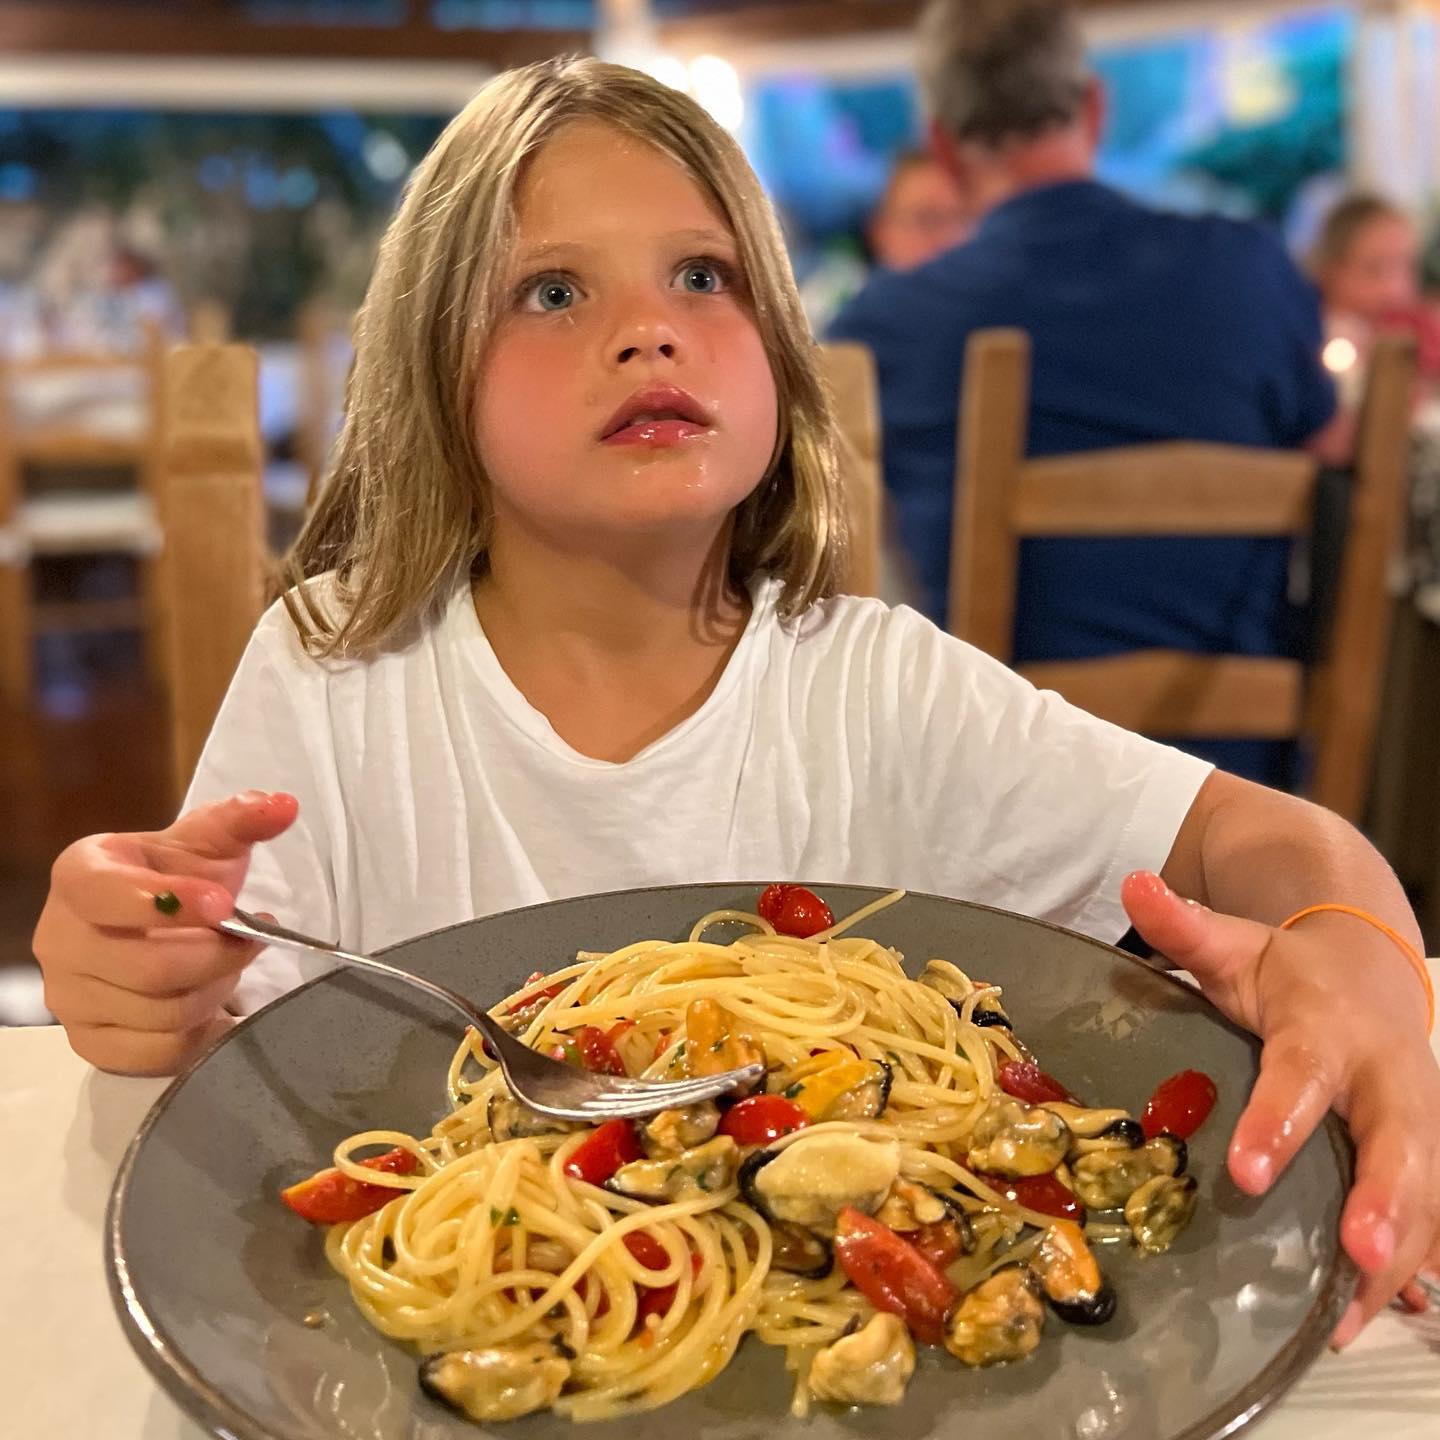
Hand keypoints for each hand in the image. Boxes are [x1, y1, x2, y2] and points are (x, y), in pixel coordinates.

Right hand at [33, 790, 298, 1075]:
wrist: (157, 920)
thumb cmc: (180, 877)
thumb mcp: (209, 841)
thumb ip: (242, 819)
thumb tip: (283, 806)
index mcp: (78, 876)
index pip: (107, 895)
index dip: (171, 902)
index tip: (225, 904)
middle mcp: (58, 939)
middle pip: (149, 968)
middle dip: (219, 955)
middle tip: (252, 937)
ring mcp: (69, 997)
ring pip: (161, 1012)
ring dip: (216, 987)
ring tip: (232, 962)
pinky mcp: (91, 1043)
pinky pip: (157, 1052)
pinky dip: (201, 1029)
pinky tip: (216, 1000)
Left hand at [1122, 870, 1439, 1346]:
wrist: (1367, 969)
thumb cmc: (1288, 971)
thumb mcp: (1235, 944)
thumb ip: (1184, 926)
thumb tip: (1132, 882)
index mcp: (1328, 1029)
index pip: (1302, 1076)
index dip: (1280, 1122)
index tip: (1249, 1172)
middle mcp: (1385, 1081)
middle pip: (1398, 1144)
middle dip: (1384, 1200)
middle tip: (1358, 1250)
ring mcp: (1414, 1125)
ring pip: (1423, 1196)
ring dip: (1396, 1260)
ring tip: (1351, 1323)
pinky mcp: (1421, 1159)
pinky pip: (1425, 1219)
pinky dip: (1404, 1271)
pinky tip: (1366, 1321)